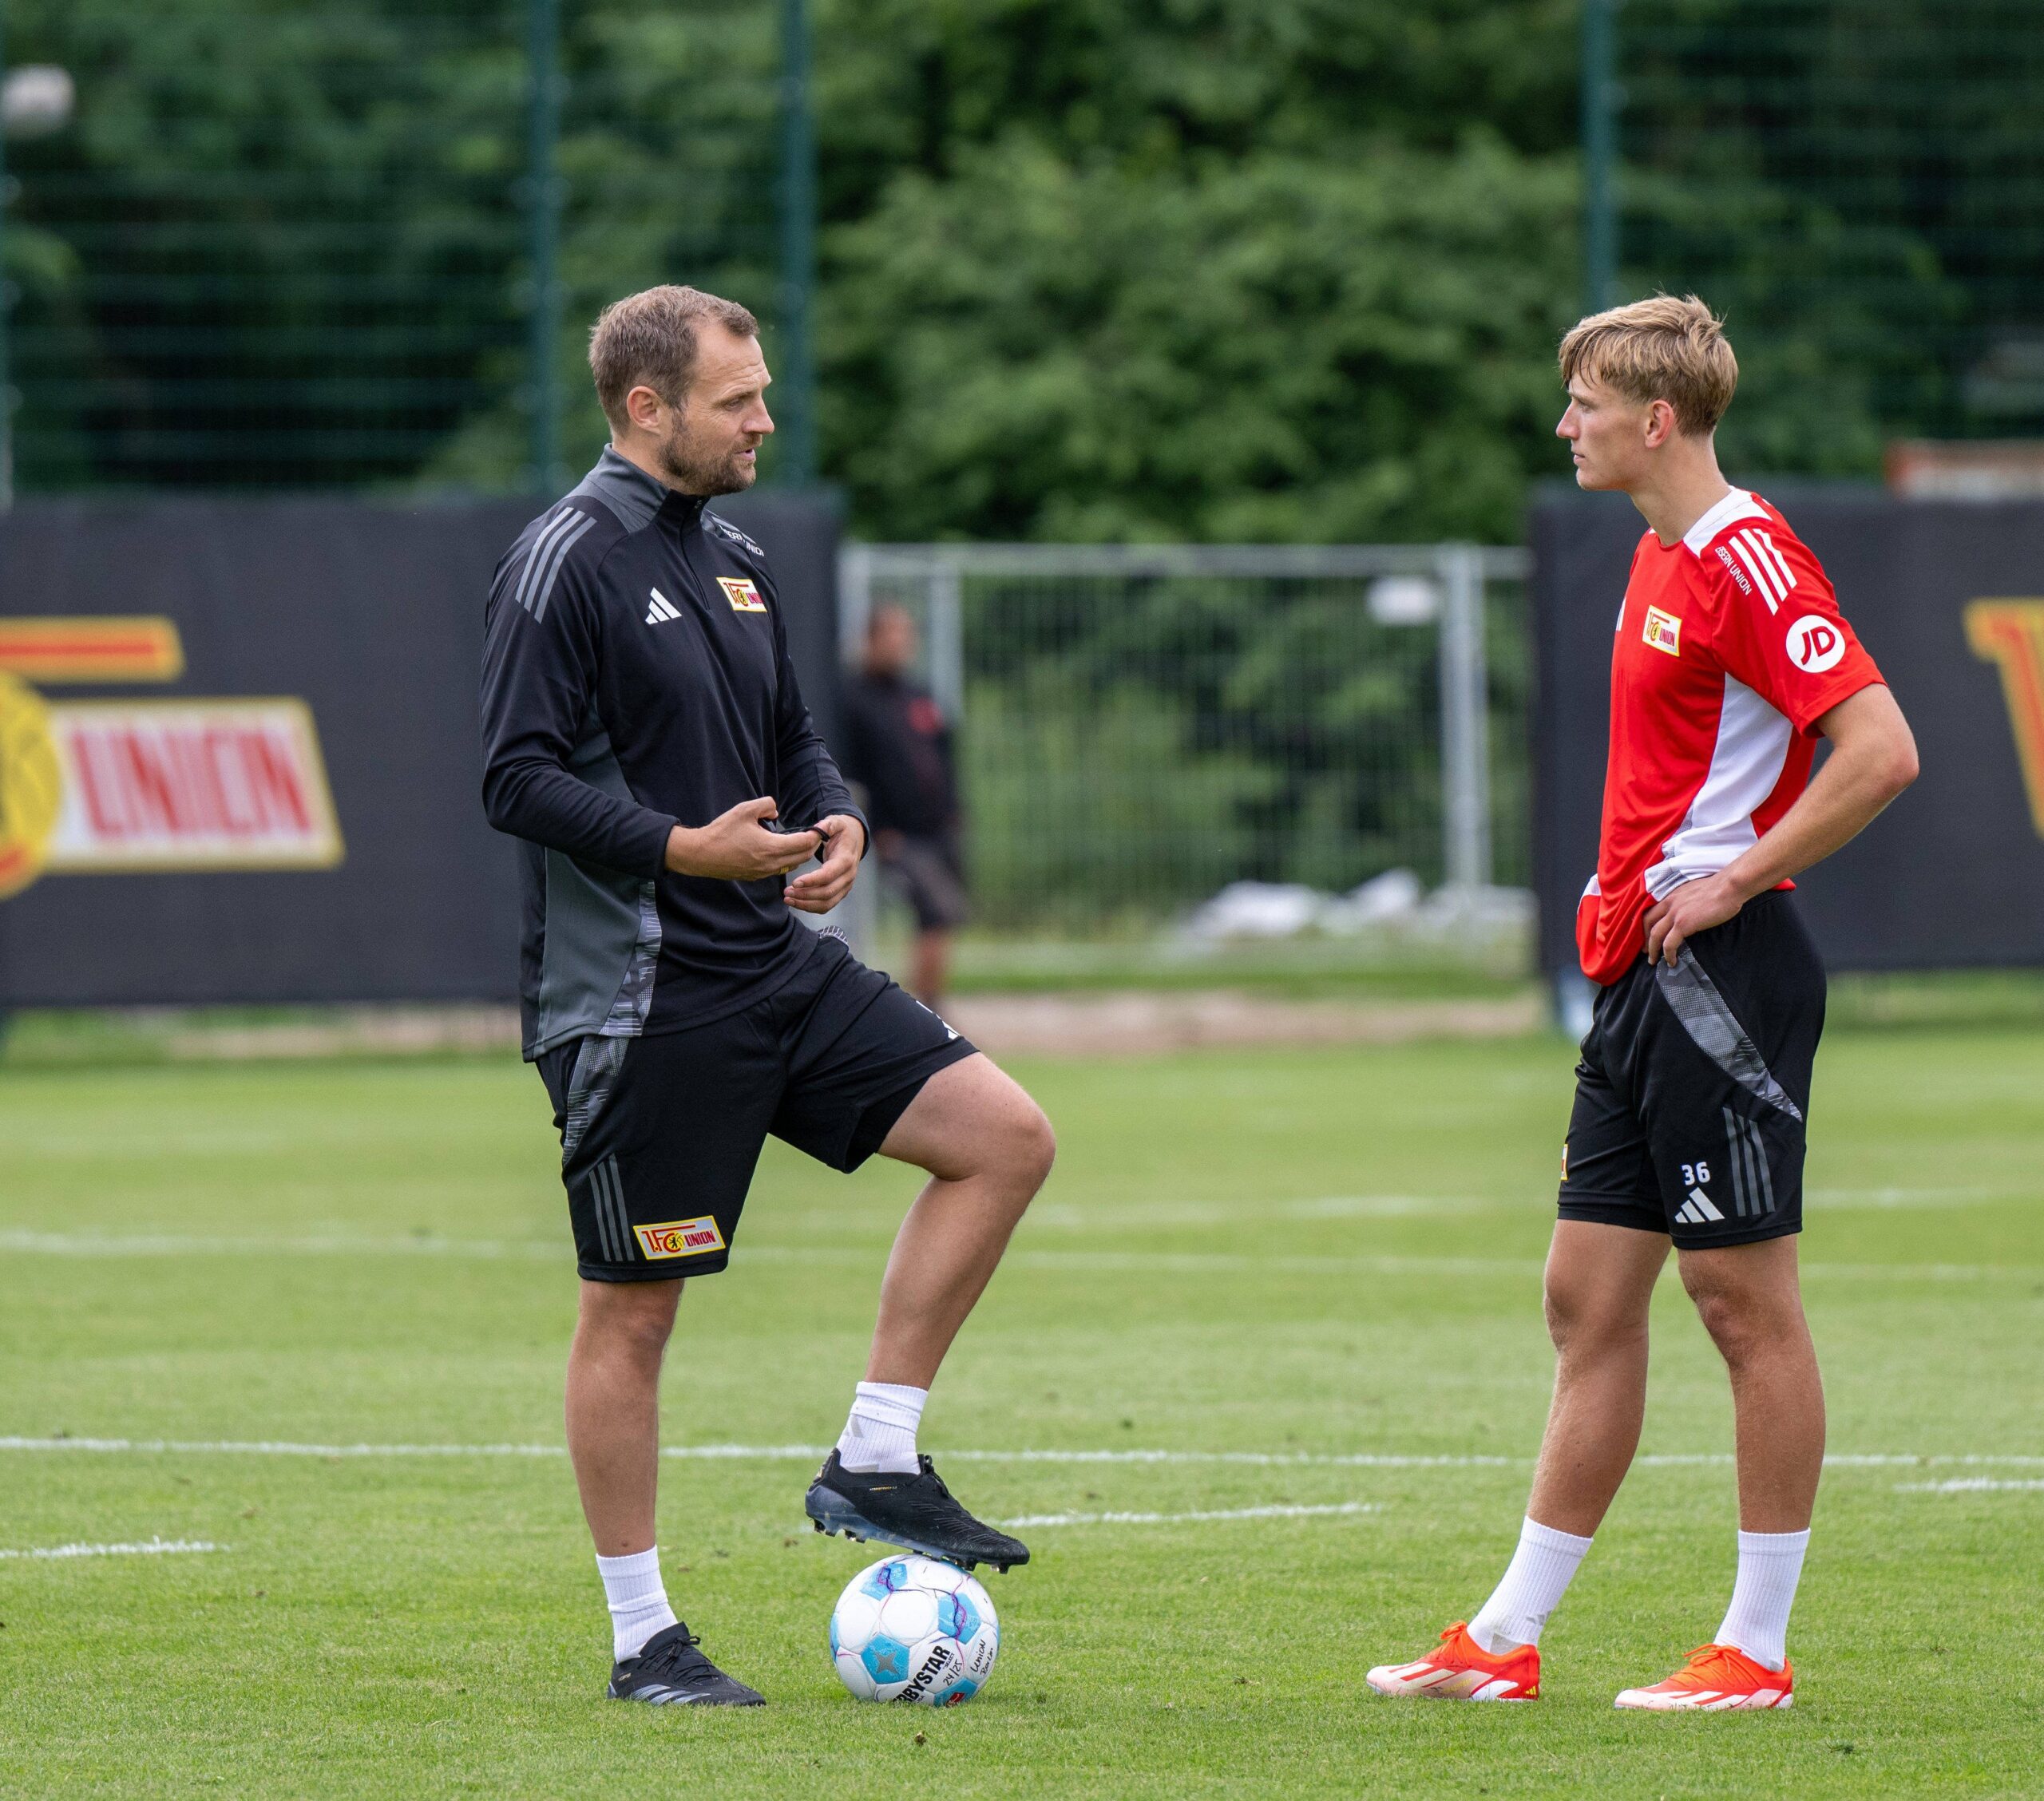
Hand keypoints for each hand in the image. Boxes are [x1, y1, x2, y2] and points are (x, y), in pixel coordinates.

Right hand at [665, 798, 821, 881]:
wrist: (701, 854)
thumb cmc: (722, 832)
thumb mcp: (745, 809)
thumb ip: (766, 805)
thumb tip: (775, 812)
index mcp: (772, 847)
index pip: (804, 843)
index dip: (815, 835)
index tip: (819, 828)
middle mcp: (771, 863)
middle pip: (803, 857)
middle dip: (811, 846)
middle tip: (813, 835)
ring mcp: (763, 873)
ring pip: (791, 865)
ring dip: (799, 855)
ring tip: (798, 842)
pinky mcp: (755, 876)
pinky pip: (778, 870)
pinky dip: (785, 861)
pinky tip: (779, 851)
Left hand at [785, 814, 864, 913]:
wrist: (854, 841)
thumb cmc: (841, 832)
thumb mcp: (836, 822)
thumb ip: (828, 824)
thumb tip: (819, 828)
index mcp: (846, 859)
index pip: (829, 875)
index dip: (812, 881)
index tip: (795, 882)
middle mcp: (848, 876)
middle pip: (827, 893)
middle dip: (805, 895)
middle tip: (786, 892)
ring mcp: (845, 886)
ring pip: (827, 903)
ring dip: (806, 904)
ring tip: (788, 899)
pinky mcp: (840, 892)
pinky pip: (826, 906)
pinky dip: (810, 907)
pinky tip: (796, 902)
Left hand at [1643, 872, 1745, 965]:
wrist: (1729, 887)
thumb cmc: (1720, 888)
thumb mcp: (1695, 891)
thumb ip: (1686, 900)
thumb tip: (1689, 910)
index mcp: (1672, 895)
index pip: (1651, 910)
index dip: (1645, 924)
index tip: (1646, 935)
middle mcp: (1669, 903)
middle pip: (1647, 922)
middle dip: (1644, 938)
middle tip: (1645, 951)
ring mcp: (1675, 913)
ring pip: (1655, 935)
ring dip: (1652, 950)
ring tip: (1653, 961)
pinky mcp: (1683, 924)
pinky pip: (1669, 943)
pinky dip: (1668, 954)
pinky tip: (1671, 961)